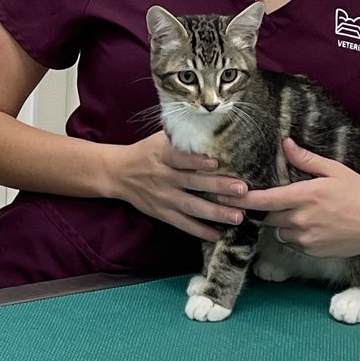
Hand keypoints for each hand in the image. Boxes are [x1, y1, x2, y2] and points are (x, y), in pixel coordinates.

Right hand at [119, 131, 245, 241]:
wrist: (118, 173)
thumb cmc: (147, 151)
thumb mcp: (160, 138)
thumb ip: (182, 136)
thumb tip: (213, 126)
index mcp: (162, 155)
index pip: (179, 157)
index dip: (196, 160)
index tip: (215, 161)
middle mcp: (163, 177)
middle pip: (192, 182)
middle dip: (217, 186)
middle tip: (241, 189)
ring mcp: (163, 198)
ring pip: (191, 206)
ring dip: (215, 213)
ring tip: (237, 217)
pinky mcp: (162, 213)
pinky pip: (183, 224)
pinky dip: (200, 231)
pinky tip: (219, 235)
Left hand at [225, 137, 359, 257]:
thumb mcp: (336, 170)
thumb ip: (307, 159)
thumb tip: (286, 144)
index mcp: (304, 196)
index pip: (263, 200)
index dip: (241, 199)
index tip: (225, 195)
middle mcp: (301, 219)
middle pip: (267, 217)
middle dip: (265, 209)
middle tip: (269, 200)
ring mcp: (306, 238)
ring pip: (279, 230)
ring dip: (282, 222)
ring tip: (300, 211)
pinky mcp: (312, 251)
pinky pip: (293, 242)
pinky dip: (296, 234)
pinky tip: (313, 225)